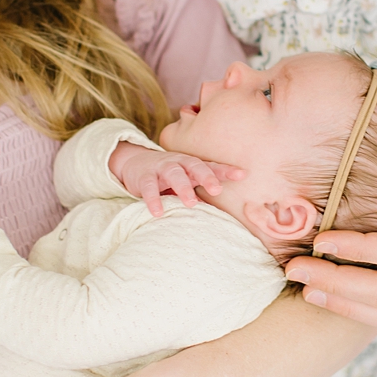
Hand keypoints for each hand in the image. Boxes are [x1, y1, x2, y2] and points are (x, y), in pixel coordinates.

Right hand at [109, 141, 243, 216]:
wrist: (135, 163)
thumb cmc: (169, 177)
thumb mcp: (187, 181)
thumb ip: (201, 194)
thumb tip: (220, 213)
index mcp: (193, 165)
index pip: (212, 167)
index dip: (226, 170)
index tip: (242, 175)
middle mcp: (179, 163)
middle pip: (195, 166)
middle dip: (207, 177)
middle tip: (216, 190)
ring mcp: (161, 167)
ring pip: (174, 174)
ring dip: (183, 187)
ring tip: (191, 203)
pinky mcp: (144, 176)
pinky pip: (149, 187)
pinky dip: (153, 199)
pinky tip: (158, 212)